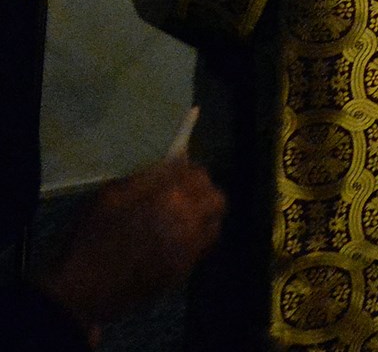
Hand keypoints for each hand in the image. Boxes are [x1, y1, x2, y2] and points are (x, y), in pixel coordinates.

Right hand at [39, 158, 225, 328]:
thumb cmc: (90, 237)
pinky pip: (203, 246)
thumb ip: (145, 178)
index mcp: (168, 196)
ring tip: (185, 216)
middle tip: (185, 193)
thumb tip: (169, 164)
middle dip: (204, 192)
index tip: (178, 172)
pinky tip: (177, 239)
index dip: (188, 170)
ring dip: (204, 215)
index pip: (196, 173)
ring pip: (215, 222)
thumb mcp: (110, 196)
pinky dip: (196, 238)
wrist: (86, 287)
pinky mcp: (187, 269)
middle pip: (215, 197)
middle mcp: (188, 219)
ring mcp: (191, 246)